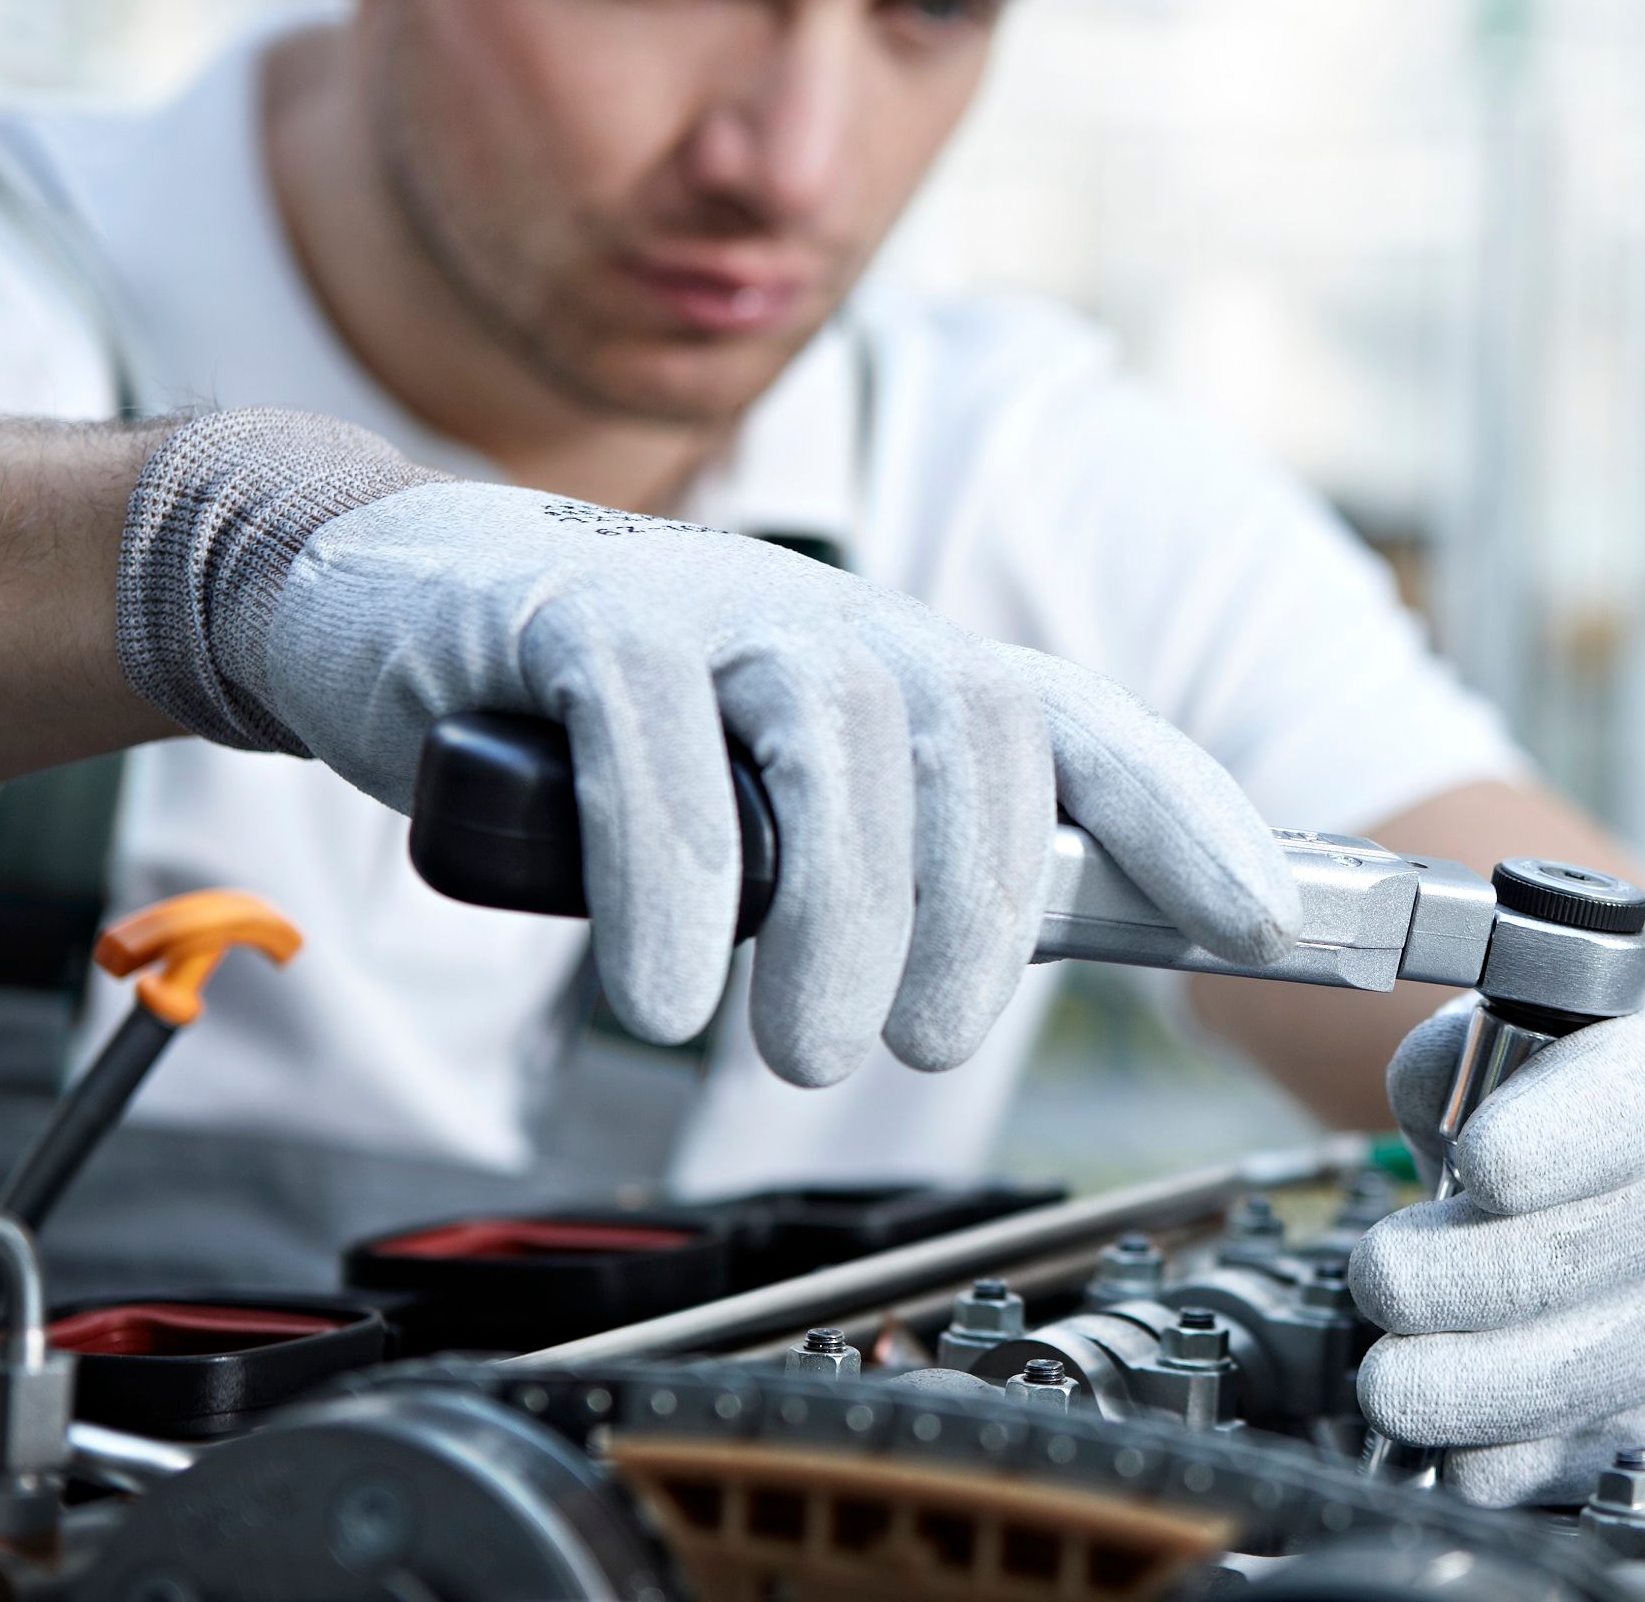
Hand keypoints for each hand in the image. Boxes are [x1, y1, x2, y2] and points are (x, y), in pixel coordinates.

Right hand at [117, 409, 1300, 1084]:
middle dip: (970, 913)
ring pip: (835, 751)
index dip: (1185, 814)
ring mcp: (711, 610)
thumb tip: (982, 963)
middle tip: (917, 1038)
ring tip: (803, 1045)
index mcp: (899, 665)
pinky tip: (661, 987)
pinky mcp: (578, 623)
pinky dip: (670, 886)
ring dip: (835, 916)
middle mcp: (833, 623)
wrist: (381, 600)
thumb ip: (868, 854)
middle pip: (971, 750)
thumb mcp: (761, 788)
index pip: (1079, 726)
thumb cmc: (597, 720)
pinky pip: (654, 751)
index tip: (1263, 919)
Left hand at [1349, 949, 1644, 1505]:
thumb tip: (1435, 1100)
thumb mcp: (1514, 1033)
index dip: (1573, 1132)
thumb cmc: (1578, 1091)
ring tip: (1399, 1384)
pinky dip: (1553, 1455)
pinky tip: (1469, 1452)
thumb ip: (1466, 1054)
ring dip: (1507, 1379)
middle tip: (1386, 1282)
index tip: (1478, 1167)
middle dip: (1496, 1272)